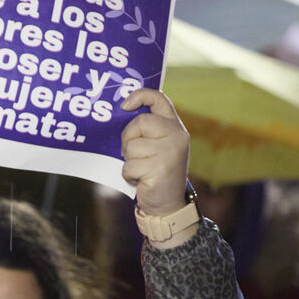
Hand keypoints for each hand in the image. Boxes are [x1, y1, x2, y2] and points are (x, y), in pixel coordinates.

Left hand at [120, 89, 193, 245]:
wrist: (168, 203)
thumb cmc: (155, 171)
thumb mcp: (156, 146)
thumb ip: (146, 130)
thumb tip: (121, 110)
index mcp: (175, 127)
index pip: (160, 99)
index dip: (140, 95)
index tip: (124, 105)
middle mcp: (177, 136)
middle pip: (139, 123)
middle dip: (128, 139)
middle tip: (135, 154)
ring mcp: (170, 152)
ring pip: (131, 146)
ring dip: (129, 160)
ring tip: (142, 169)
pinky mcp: (160, 168)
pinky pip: (129, 165)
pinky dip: (129, 175)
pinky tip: (142, 180)